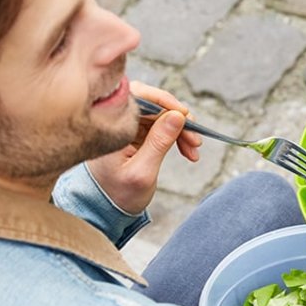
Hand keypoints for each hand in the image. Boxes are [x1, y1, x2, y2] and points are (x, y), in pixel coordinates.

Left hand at [86, 82, 202, 214]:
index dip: (163, 101)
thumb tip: (177, 115)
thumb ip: (159, 142)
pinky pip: (162, 127)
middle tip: (196, 140)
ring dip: (182, 129)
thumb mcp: (143, 172)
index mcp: (111, 127)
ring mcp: (129, 127)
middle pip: (153, 105)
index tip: (184, 115)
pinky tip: (188, 151)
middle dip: (178, 119)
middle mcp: (118, 122)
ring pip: (161, 116)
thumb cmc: (121, 194)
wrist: (110, 208)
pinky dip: (178, 136)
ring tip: (195, 149)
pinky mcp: (138, 134)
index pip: (138, 97)